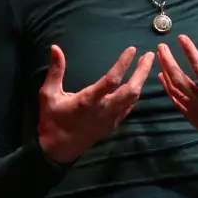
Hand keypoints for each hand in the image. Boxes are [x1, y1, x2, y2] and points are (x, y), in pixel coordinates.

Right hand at [37, 45, 154, 164]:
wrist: (58, 150)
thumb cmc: (52, 120)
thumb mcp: (48, 94)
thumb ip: (55, 71)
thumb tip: (55, 48)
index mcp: (89, 101)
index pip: (111, 80)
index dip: (123, 64)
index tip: (132, 49)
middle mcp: (104, 110)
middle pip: (131, 90)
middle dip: (142, 72)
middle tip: (150, 55)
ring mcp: (111, 119)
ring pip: (133, 99)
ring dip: (141, 81)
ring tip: (145, 65)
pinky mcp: (113, 125)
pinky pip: (129, 108)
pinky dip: (135, 94)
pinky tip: (136, 85)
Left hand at [157, 35, 197, 165]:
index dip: (189, 52)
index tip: (181, 38)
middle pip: (180, 79)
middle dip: (168, 61)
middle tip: (161, 46)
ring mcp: (196, 112)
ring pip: (175, 90)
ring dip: (166, 72)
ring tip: (159, 57)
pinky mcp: (193, 119)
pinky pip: (176, 102)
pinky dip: (168, 89)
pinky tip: (162, 78)